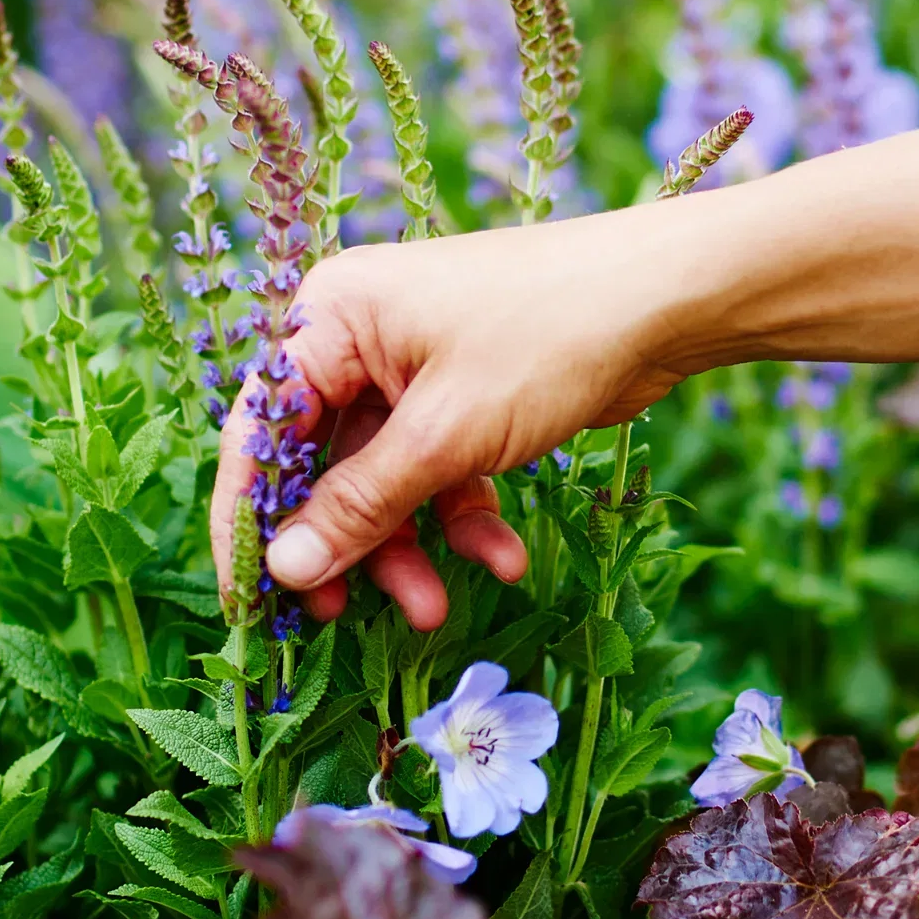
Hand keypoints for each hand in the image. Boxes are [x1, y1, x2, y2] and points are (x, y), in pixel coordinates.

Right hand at [209, 213, 687, 628]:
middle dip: (345, 544)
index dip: (250, 518)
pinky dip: (463, 519)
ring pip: (383, 481)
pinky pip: (438, 472)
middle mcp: (360, 340)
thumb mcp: (446, 433)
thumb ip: (361, 505)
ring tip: (437, 612)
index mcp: (331, 319)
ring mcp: (413, 370)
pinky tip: (506, 560)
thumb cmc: (549, 336)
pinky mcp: (464, 399)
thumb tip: (284, 570)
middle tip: (342, 620)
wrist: (668, 299)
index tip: (250, 601)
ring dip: (408, 547)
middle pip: (322, 463)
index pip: (260, 430)